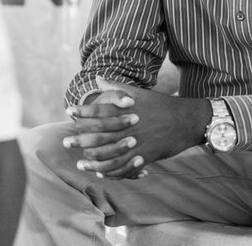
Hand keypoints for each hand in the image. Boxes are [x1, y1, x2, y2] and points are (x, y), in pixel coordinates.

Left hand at [64, 77, 210, 179]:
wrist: (186, 120)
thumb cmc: (160, 104)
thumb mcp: (138, 92)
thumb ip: (116, 88)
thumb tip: (97, 79)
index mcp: (125, 109)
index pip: (98, 109)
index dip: (82, 111)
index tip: (69, 111)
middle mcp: (128, 126)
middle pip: (98, 135)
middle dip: (79, 140)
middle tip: (65, 142)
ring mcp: (136, 142)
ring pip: (109, 155)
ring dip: (92, 162)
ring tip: (80, 164)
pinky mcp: (144, 156)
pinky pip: (124, 167)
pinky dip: (111, 171)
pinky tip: (101, 172)